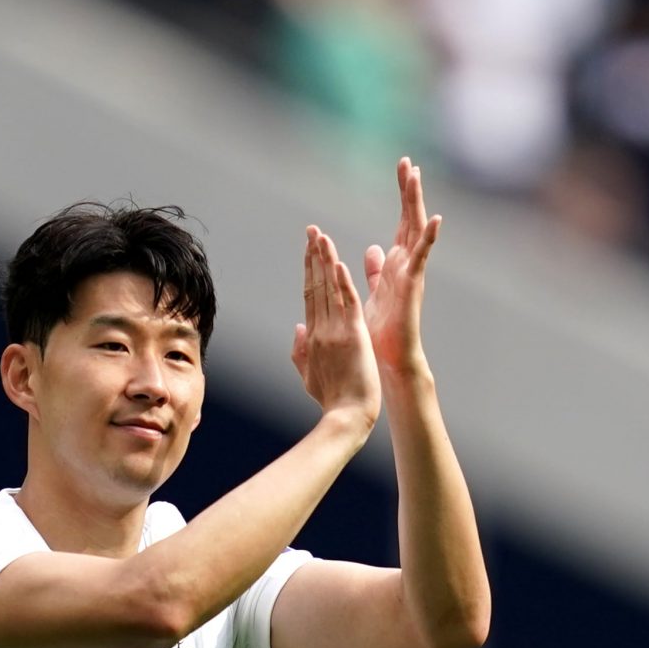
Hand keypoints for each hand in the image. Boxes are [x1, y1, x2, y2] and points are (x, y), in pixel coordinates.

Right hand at [292, 225, 381, 433]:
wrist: (346, 417)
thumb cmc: (332, 400)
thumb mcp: (309, 375)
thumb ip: (300, 351)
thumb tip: (296, 327)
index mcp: (312, 337)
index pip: (310, 296)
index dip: (309, 270)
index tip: (309, 249)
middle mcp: (320, 329)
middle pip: (315, 285)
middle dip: (313, 256)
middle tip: (312, 230)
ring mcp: (335, 332)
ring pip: (329, 289)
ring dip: (325, 261)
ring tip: (321, 236)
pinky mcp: (352, 336)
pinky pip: (346, 304)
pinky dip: (342, 283)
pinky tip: (338, 263)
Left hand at [361, 157, 442, 377]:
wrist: (390, 357)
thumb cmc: (382, 329)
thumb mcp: (375, 291)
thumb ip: (377, 270)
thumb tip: (373, 248)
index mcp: (397, 263)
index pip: (401, 222)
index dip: (403, 196)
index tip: (403, 168)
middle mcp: (407, 263)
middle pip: (410, 219)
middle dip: (409, 191)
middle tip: (408, 162)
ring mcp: (412, 272)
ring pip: (415, 231)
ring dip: (415, 204)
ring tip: (416, 177)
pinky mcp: (413, 285)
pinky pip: (422, 257)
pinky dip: (428, 238)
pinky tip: (435, 219)